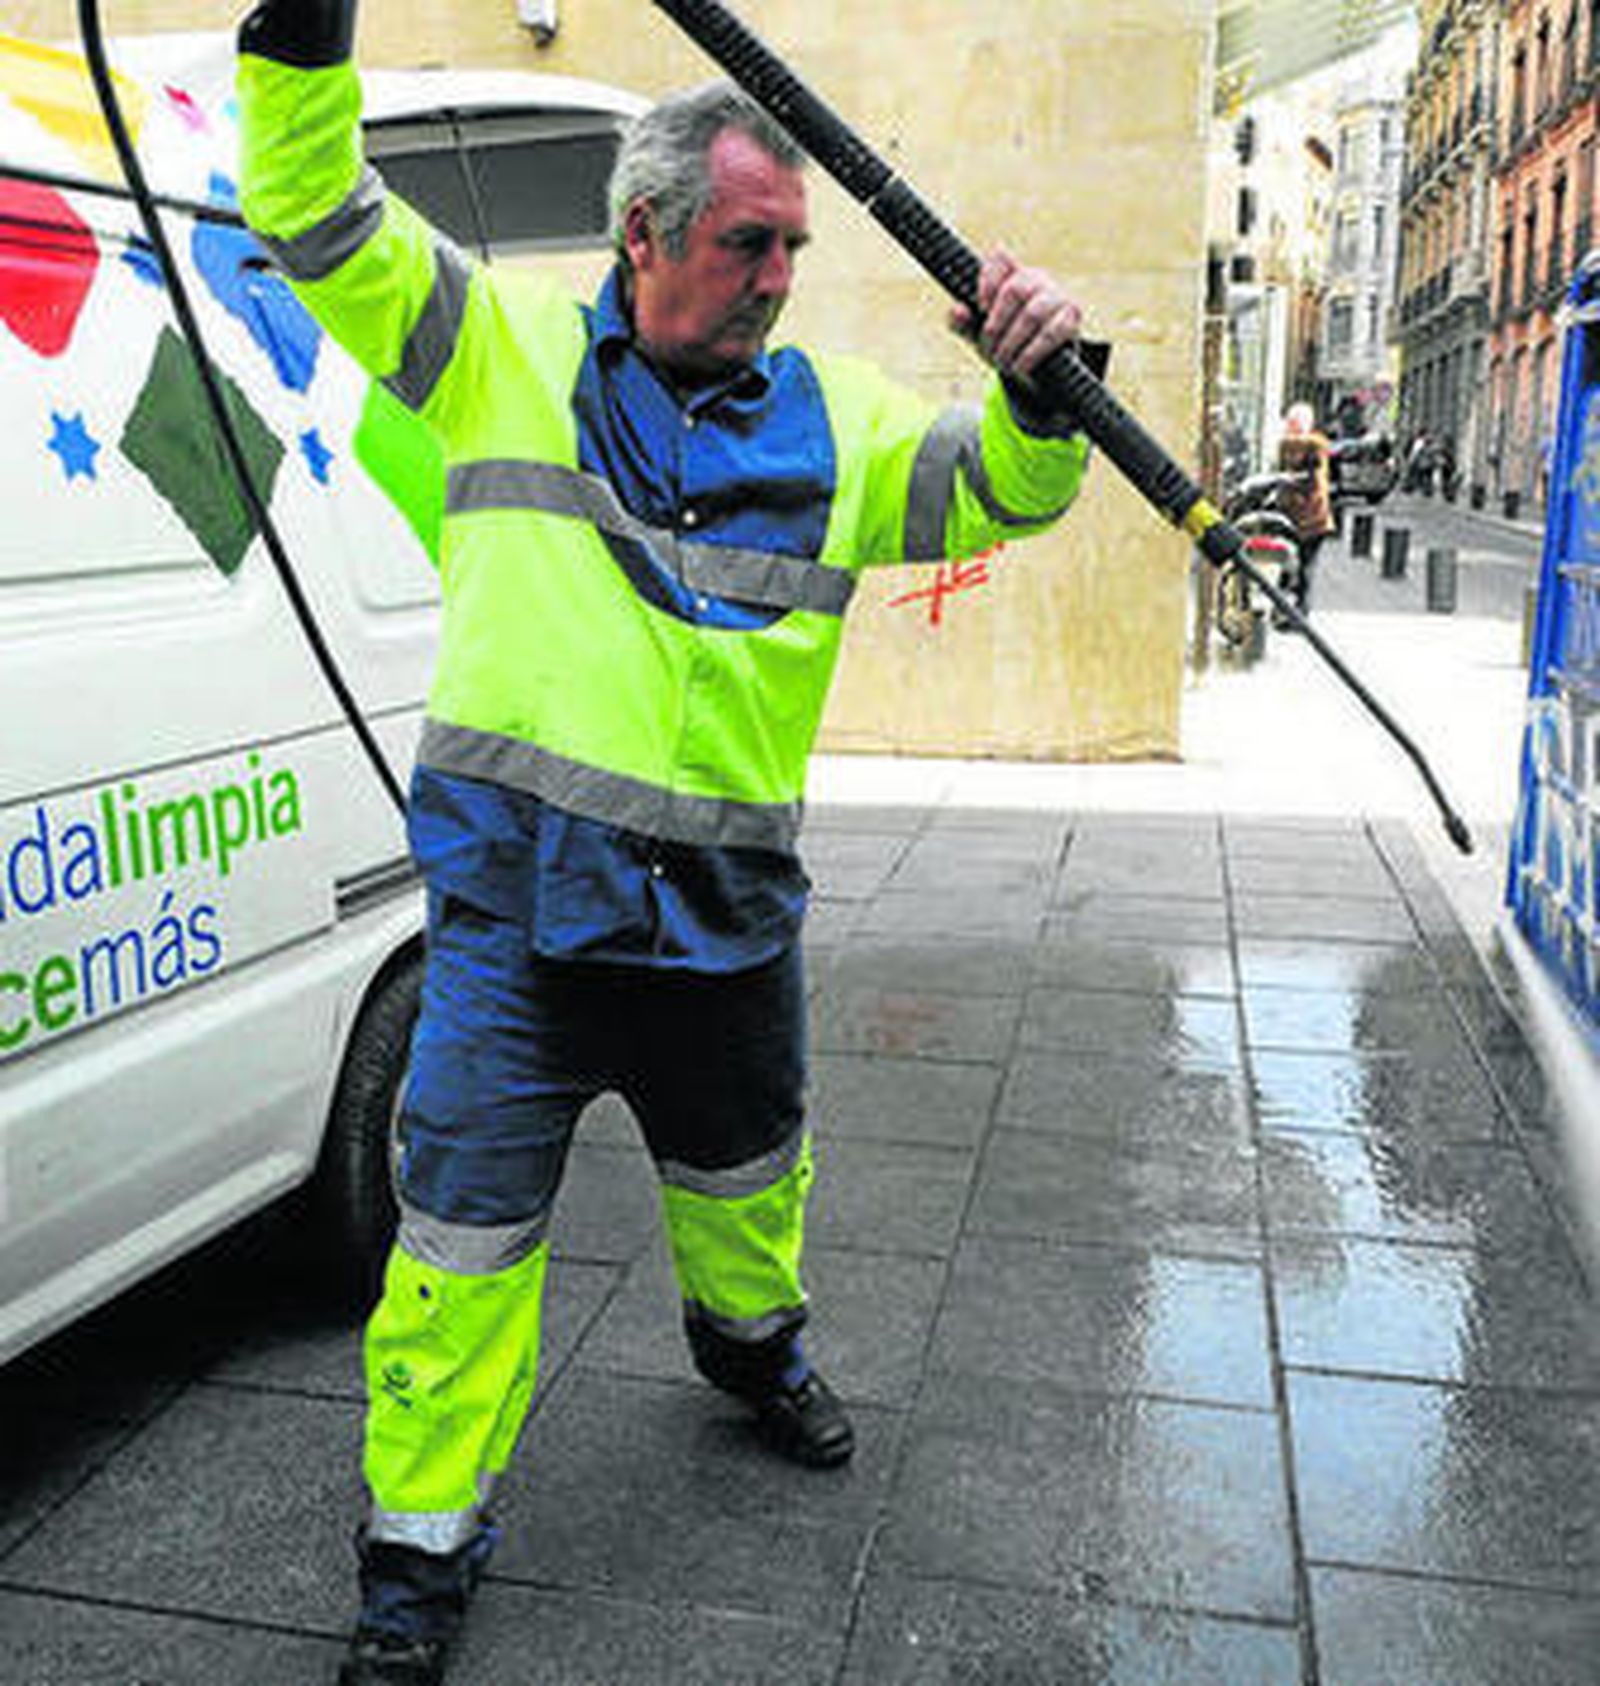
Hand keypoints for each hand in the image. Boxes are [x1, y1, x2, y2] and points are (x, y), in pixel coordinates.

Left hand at [949, 248, 1082, 379]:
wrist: (1039, 367)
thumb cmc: (1006, 342)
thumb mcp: (979, 334)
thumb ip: (962, 323)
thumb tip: (957, 310)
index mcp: (1011, 275)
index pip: (1000, 259)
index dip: (988, 280)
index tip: (980, 308)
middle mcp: (1036, 279)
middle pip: (1014, 290)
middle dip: (995, 326)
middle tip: (988, 349)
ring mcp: (1057, 296)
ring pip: (1032, 314)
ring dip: (1012, 343)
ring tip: (1003, 363)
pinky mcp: (1072, 318)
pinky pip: (1052, 333)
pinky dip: (1031, 353)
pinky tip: (1021, 366)